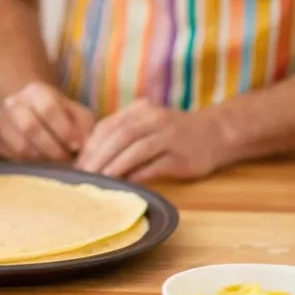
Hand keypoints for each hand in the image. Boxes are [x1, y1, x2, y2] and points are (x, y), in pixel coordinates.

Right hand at [0, 82, 94, 161]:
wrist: (34, 114)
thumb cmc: (61, 116)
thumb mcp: (78, 114)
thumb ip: (84, 127)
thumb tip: (80, 146)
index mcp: (35, 91)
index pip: (48, 108)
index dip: (64, 129)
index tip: (76, 145)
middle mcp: (13, 103)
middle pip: (30, 128)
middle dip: (52, 148)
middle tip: (66, 159)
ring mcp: (1, 122)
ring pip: (20, 146)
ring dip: (42, 160)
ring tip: (56, 165)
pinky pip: (11, 158)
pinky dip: (28, 166)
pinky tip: (41, 166)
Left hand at [75, 99, 219, 182]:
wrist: (215, 134)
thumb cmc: (174, 134)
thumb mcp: (147, 126)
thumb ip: (123, 136)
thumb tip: (91, 159)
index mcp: (140, 110)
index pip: (107, 126)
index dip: (90, 145)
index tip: (78, 164)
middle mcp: (154, 118)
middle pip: (118, 136)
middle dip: (98, 157)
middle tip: (84, 175)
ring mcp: (169, 136)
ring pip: (135, 149)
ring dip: (114, 166)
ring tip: (100, 180)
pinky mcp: (181, 156)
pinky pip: (154, 166)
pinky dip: (136, 176)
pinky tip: (125, 185)